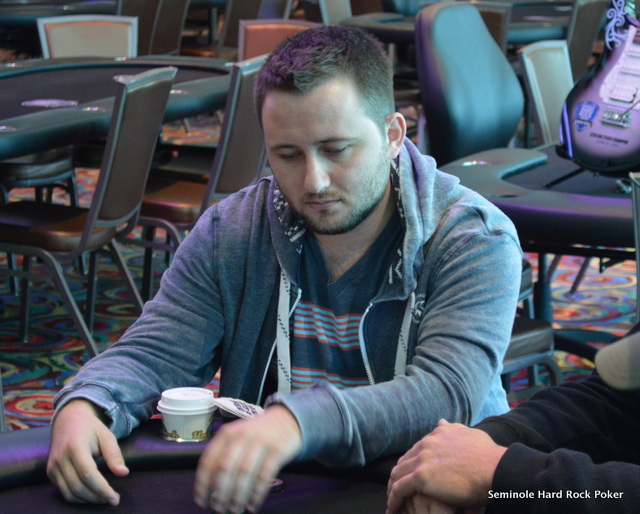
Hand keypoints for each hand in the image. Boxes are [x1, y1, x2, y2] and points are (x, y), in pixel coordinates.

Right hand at [47, 399, 128, 504]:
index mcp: (75, 446)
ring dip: (88, 500)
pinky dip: (78, 497)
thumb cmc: (91, 428)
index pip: (88, 474)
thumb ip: (114, 454)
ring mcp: (53, 466)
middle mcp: (60, 458)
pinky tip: (91, 495)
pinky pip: (63, 491)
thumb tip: (123, 473)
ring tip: (104, 499)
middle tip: (113, 500)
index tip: (115, 499)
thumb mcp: (106, 436)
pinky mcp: (50, 472)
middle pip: (78, 487)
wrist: (68, 420)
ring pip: (69, 493)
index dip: (102, 489)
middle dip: (97, 497)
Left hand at [194, 404, 301, 512]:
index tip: (201, 501)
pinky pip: (264, 476)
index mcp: (227, 433)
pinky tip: (253, 505)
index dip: (202, 484)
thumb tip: (210, 488)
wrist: (287, 419)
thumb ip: (223, 454)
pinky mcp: (276, 450)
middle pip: (225, 469)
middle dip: (220, 493)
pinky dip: (257, 494)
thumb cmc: (257, 433)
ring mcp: (260, 442)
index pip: (209, 460)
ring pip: (244, 474)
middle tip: (219, 508)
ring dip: (238, 496)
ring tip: (234, 509)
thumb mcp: (237, 435)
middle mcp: (241, 436)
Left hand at [386, 419, 506, 513]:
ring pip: (398, 474)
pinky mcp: (422, 476)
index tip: (411, 475)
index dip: (413, 463)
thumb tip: (441, 421)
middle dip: (400, 475)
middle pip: (405, 460)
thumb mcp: (470, 434)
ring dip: (393, 488)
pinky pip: (399, 489)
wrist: (495, 468)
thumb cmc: (489, 457)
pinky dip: (394, 499)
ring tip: (393, 501)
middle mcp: (428, 442)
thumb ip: (454, 429)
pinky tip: (393, 508)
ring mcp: (423, 458)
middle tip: (398, 489)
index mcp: (439, 433)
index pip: (417, 448)